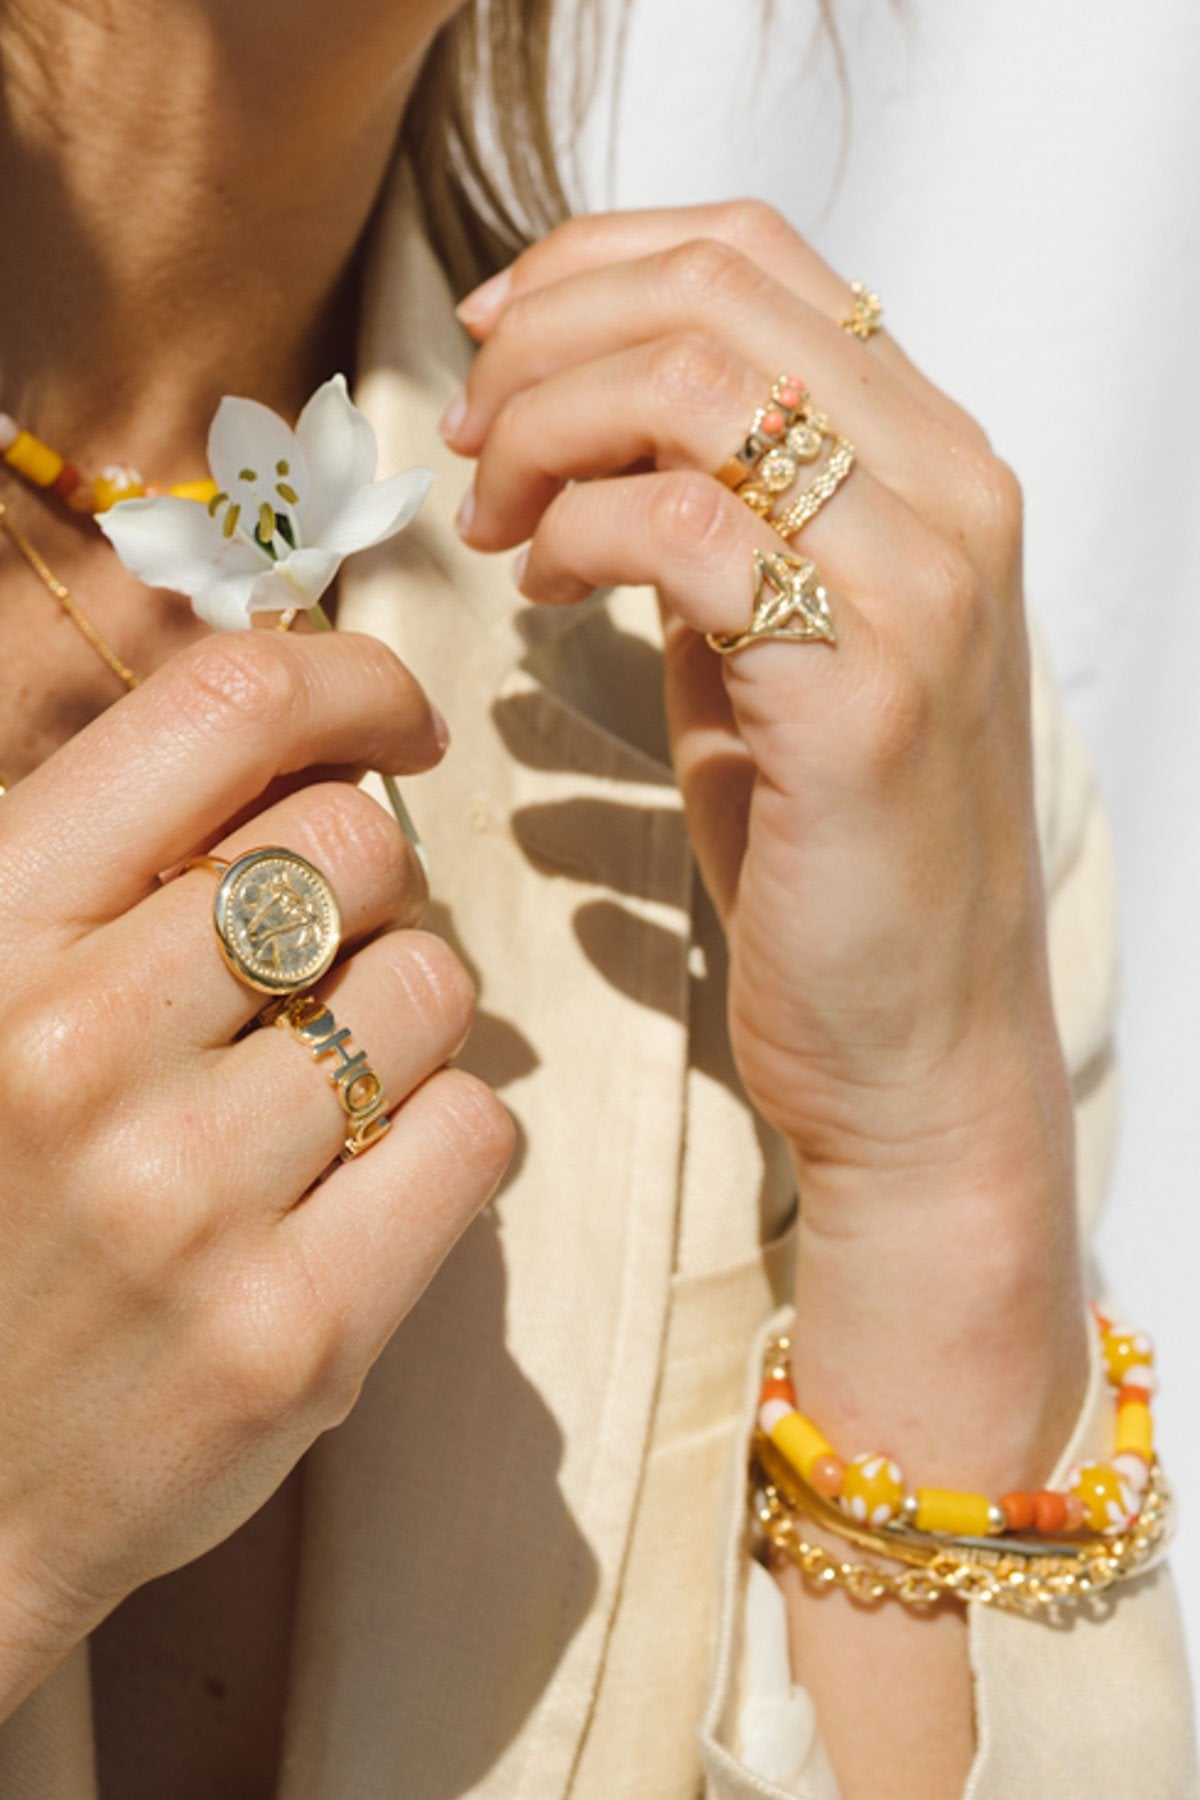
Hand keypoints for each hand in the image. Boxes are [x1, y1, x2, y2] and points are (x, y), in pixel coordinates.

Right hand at [0, 631, 512, 1708]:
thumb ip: (101, 862)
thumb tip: (304, 726)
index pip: (223, 709)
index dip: (348, 679)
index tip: (393, 719)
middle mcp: (75, 1049)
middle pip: (360, 845)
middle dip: (365, 883)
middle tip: (314, 959)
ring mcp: (189, 1201)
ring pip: (433, 984)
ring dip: (404, 1013)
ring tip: (317, 1085)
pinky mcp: (298, 1332)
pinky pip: (477, 1130)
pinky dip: (442, 1135)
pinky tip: (357, 1180)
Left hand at [443, 202, 1072, 1214]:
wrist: (914, 1042)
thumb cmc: (829, 851)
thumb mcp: (778, 645)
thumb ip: (722, 522)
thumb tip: (588, 430)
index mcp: (934, 462)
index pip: (755, 255)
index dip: (591, 264)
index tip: (489, 340)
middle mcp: (953, 492)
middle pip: (711, 291)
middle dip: (543, 340)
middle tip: (465, 436)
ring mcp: (923, 585)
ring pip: (691, 384)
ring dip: (545, 426)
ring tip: (491, 517)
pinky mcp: (862, 688)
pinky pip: (680, 527)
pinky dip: (576, 534)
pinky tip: (542, 589)